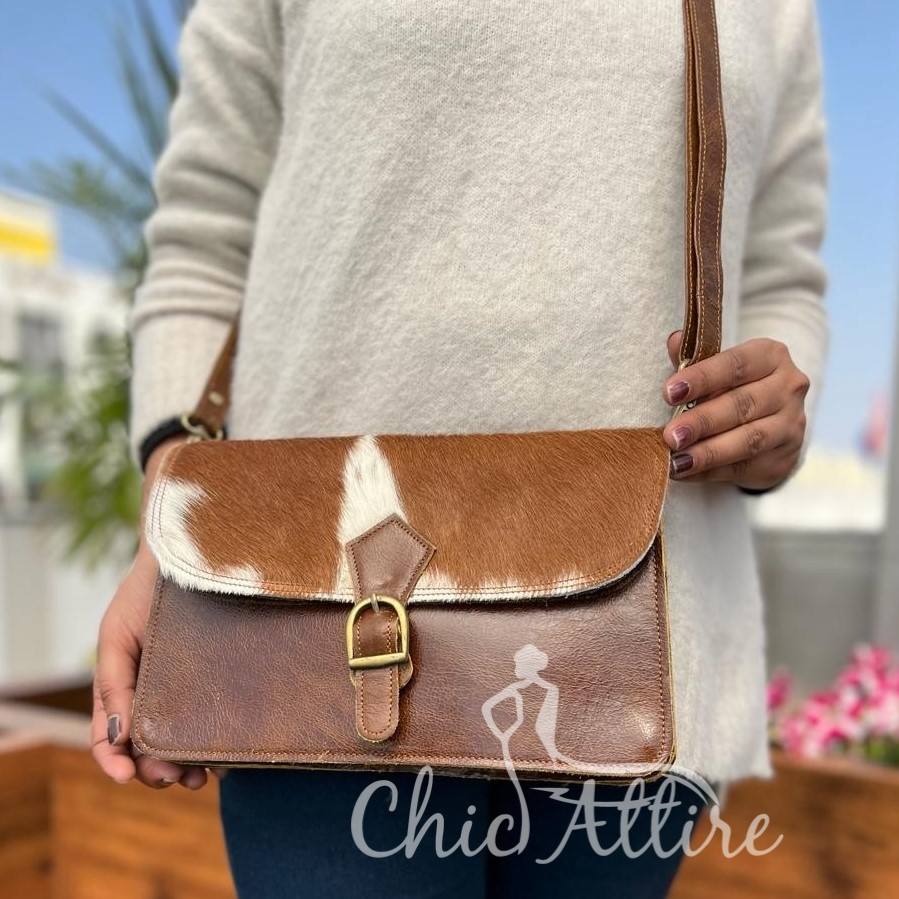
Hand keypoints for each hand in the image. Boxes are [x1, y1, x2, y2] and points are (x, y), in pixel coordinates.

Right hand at [91, 438, 206, 788]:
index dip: (114, 761)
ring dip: (187, 764)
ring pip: (184, 738)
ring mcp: (191, 687)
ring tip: (201, 777)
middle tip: (176, 779)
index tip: (126, 776)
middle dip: (157, 770)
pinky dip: (216, 740)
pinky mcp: (222, 678)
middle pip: (150, 746)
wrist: (191, 554)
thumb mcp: (119, 634)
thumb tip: (118, 738)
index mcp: (124, 685)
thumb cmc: (147, 593)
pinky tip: (228, 754)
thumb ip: (114, 684)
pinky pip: (217, 715)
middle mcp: (156, 690)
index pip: (111, 736)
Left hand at [662, 332, 809, 489]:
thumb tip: (675, 340)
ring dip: (708, 452)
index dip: (702, 378)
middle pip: (742, 405)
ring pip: (748, 440)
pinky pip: (743, 467)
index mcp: (771, 356)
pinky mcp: (783, 458)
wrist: (770, 425)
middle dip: (702, 421)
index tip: (669, 392)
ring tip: (676, 460)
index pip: (735, 365)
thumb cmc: (732, 388)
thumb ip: (694, 356)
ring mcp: (791, 425)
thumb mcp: (716, 368)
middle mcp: (788, 388)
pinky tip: (685, 473)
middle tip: (670, 435)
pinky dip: (710, 472)